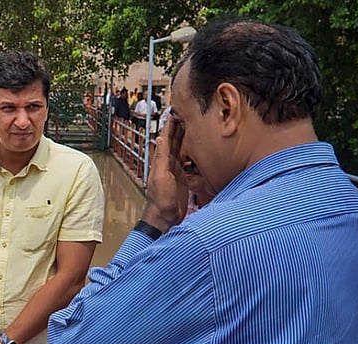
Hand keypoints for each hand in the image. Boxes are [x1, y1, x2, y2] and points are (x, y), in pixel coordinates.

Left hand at [143, 115, 187, 231]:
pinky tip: (197, 147)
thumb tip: (160, 138)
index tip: (175, 112)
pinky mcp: (183, 178)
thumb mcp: (161, 177)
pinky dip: (191, 152)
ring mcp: (176, 171)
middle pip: (175, 141)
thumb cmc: (161, 200)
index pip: (166, 139)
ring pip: (181, 149)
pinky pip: (188, 161)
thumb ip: (161, 158)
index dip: (170, 126)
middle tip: (187, 113)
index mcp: (161, 161)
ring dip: (186, 137)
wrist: (165, 218)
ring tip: (193, 125)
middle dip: (180, 127)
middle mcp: (168, 164)